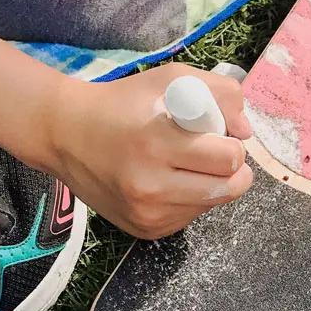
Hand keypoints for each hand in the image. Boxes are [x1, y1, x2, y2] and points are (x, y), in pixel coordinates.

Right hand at [46, 63, 252, 238]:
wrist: (65, 135)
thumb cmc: (124, 103)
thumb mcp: (172, 80)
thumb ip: (221, 95)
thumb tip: (245, 132)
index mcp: (156, 142)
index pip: (229, 159)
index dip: (232, 145)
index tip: (220, 136)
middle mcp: (150, 184)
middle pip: (228, 189)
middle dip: (231, 169)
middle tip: (213, 154)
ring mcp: (146, 213)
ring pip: (212, 205)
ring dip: (210, 185)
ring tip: (185, 164)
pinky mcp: (145, 230)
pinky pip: (190, 217)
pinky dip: (190, 199)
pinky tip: (168, 181)